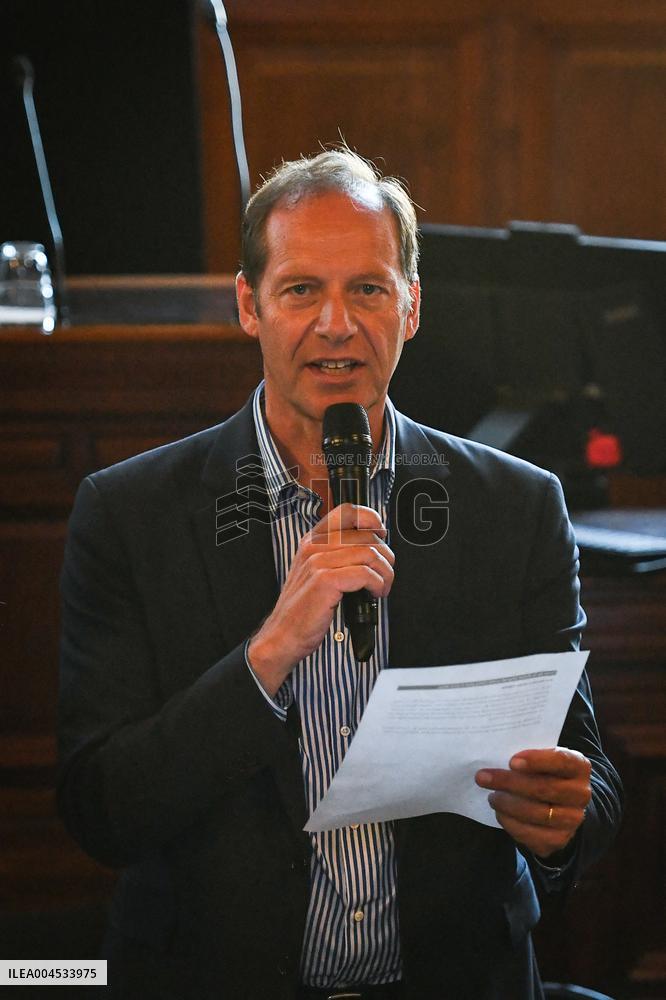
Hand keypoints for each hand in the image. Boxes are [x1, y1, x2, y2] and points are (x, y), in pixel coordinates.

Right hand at [248, 504, 393, 694]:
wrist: (283, 634)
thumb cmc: (303, 608)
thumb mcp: (316, 573)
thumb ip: (338, 555)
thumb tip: (374, 547)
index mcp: (312, 540)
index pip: (347, 511)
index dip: (370, 518)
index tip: (381, 534)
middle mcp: (314, 546)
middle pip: (366, 535)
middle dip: (385, 556)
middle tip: (384, 573)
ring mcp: (318, 562)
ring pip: (370, 553)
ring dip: (385, 573)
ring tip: (381, 587)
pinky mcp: (325, 580)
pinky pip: (366, 573)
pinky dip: (378, 584)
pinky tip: (374, 594)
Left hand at [475, 747, 591, 857]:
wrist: (560, 805)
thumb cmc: (543, 773)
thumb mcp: (542, 759)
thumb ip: (527, 756)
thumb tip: (496, 756)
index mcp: (579, 766)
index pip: (562, 761)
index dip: (537, 760)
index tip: (511, 761)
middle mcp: (581, 794)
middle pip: (544, 788)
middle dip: (509, 782)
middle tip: (483, 777)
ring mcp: (572, 819)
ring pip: (538, 813)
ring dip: (508, 804)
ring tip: (492, 796)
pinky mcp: (559, 840)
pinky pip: (532, 834)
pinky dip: (511, 823)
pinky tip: (500, 813)